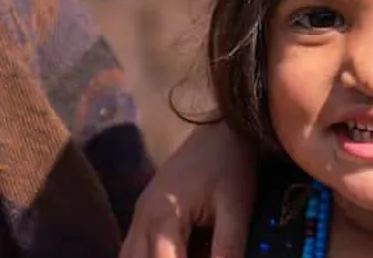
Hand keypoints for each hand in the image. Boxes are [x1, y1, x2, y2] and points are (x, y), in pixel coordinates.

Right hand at [119, 122, 254, 257]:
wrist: (224, 127)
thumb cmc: (232, 163)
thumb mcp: (237, 208)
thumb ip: (229, 248)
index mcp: (162, 216)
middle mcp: (142, 218)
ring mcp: (140, 215)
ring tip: (189, 253)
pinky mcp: (147, 214)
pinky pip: (136, 250)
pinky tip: (178, 253)